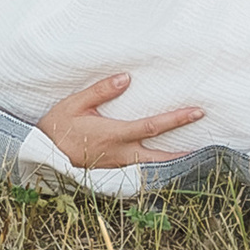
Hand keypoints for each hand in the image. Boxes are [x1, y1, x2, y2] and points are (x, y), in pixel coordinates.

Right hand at [37, 71, 206, 168]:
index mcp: (114, 135)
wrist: (41, 156)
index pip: (152, 126)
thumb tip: (126, 78)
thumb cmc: (57, 127)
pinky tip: (166, 163)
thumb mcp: (75, 104)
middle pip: (161, 157)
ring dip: (173, 162)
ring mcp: (118, 166)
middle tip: (208, 146)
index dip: (176, 119)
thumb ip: (101, 91)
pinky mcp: (113, 171)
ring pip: (152, 167)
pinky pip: (141, 171)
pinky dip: (157, 168)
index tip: (197, 111)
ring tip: (194, 156)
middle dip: (185, 151)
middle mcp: (121, 154)